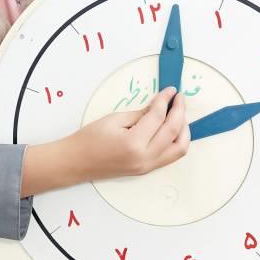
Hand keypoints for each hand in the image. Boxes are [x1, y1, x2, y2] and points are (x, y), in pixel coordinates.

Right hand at [67, 86, 190, 181]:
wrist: (76, 162)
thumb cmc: (89, 140)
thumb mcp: (115, 119)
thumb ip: (142, 113)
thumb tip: (161, 105)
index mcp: (133, 143)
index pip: (158, 116)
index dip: (166, 100)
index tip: (170, 90)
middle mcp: (144, 158)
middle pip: (174, 132)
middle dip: (180, 111)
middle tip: (179, 98)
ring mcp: (147, 166)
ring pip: (179, 148)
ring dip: (184, 129)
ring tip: (179, 114)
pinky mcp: (147, 169)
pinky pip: (171, 156)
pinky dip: (177, 140)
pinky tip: (173, 128)